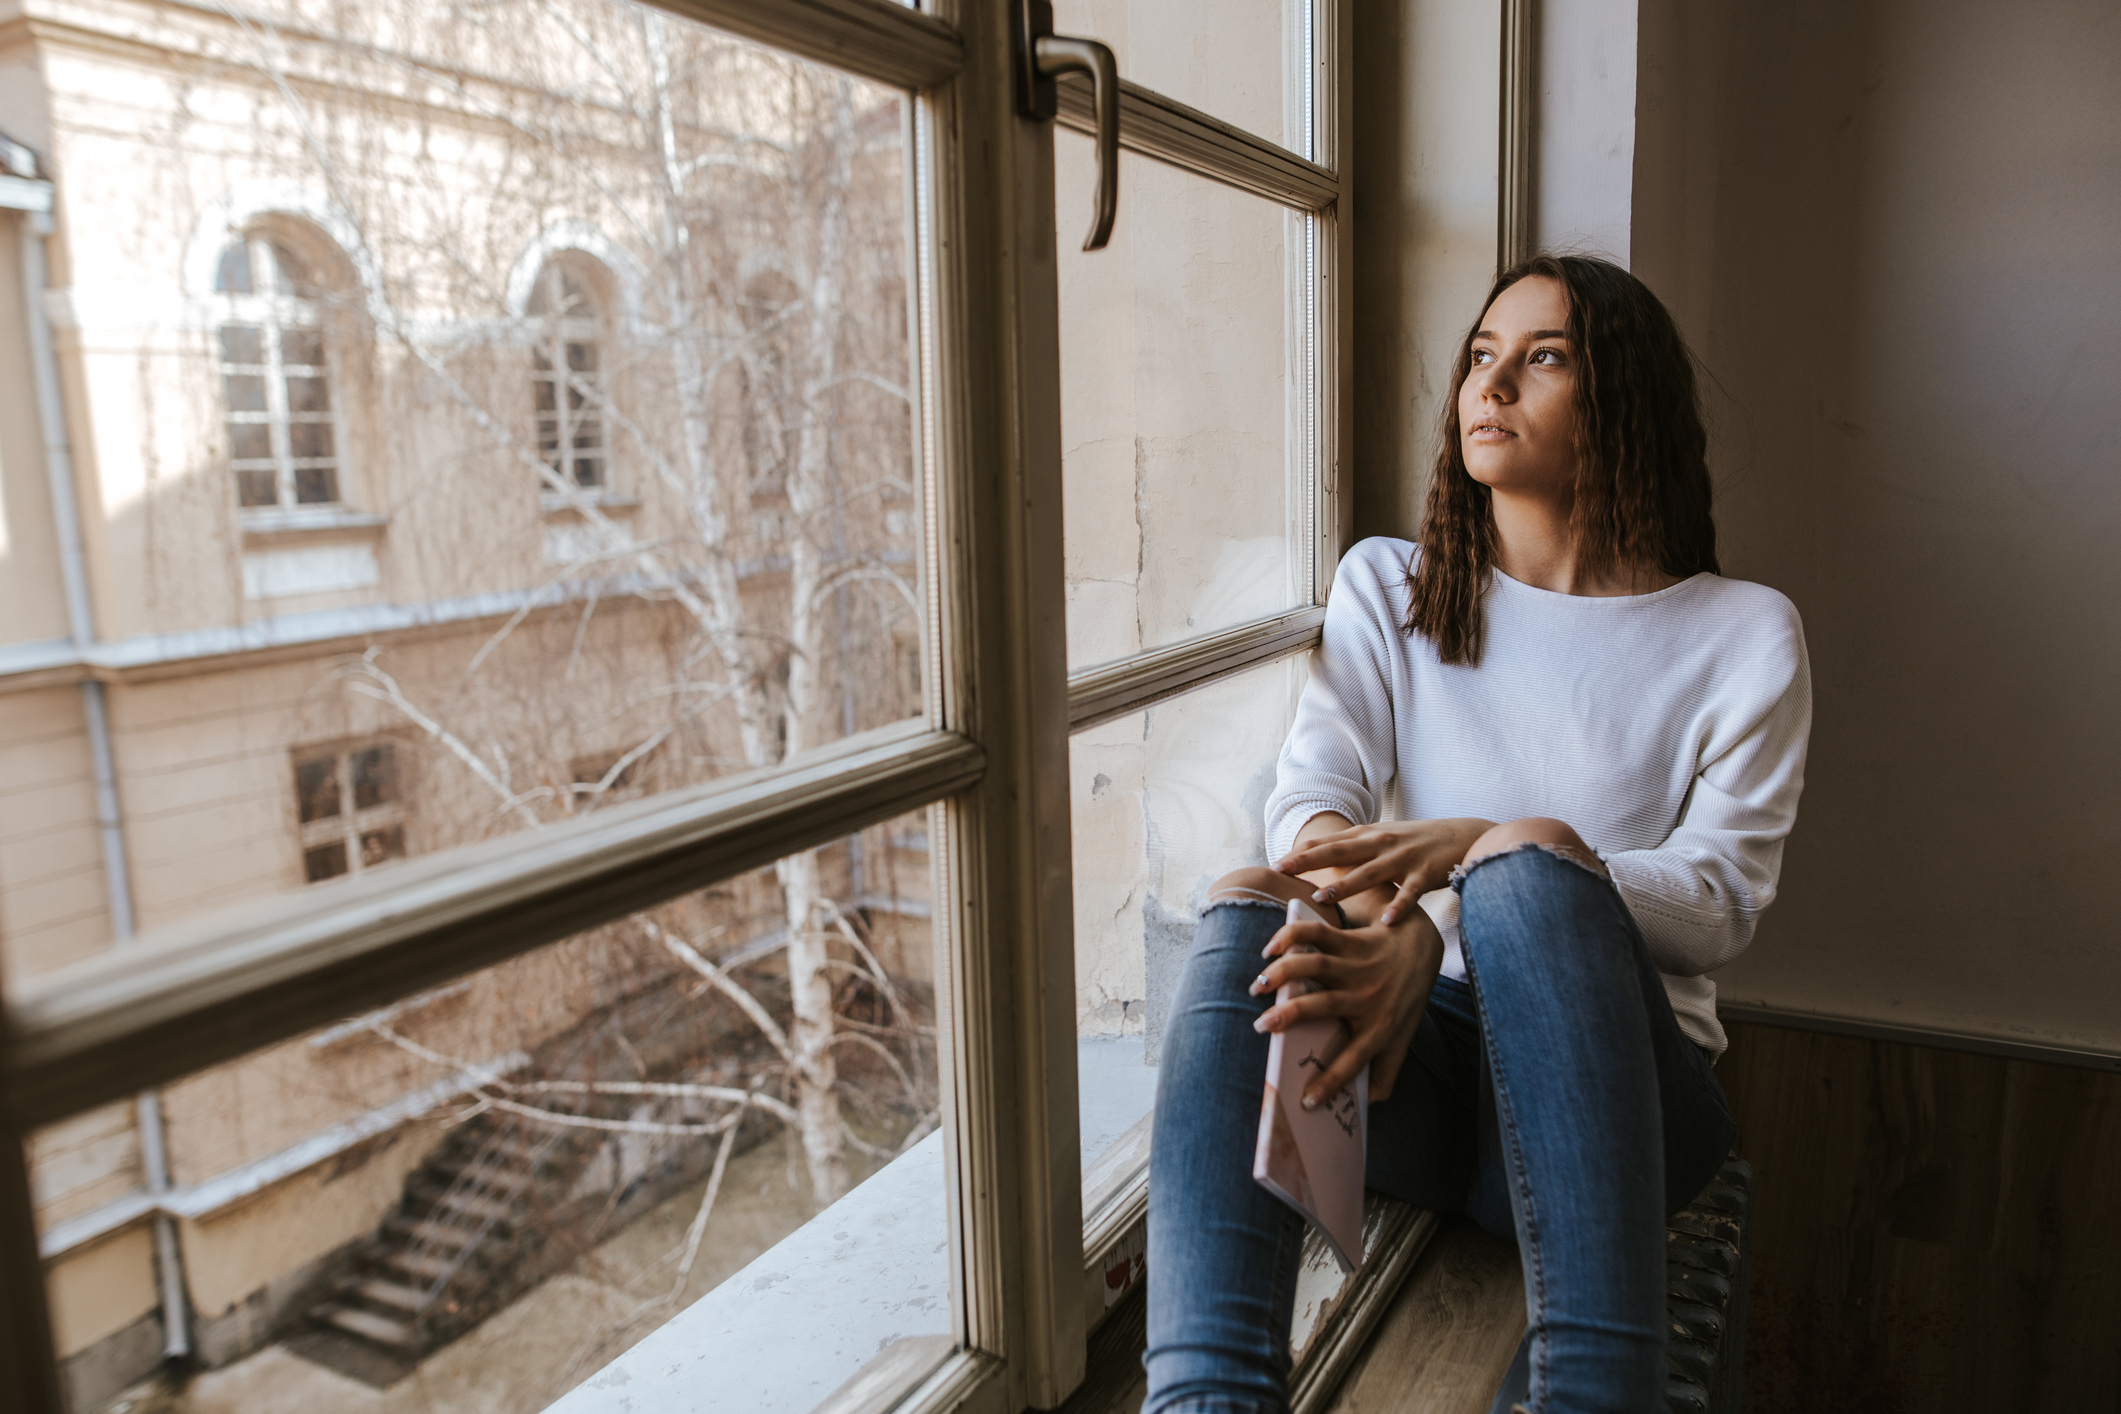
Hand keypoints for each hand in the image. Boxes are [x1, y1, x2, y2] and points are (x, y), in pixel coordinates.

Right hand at [1248, 906, 1443, 1104]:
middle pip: (1323, 1005)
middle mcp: (1368, 997)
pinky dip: (1291, 936)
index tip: (1305, 1101)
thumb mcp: (1402, 1038)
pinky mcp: (1350, 940)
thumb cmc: (1405, 999)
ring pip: (1315, 965)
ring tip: (1258, 987)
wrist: (1421, 948)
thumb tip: (1368, 1105)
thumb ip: (1387, 1072)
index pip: (1355, 1061)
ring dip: (1282, 973)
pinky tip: (1271, 950)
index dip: (1331, 1083)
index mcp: (1380, 1028)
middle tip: (1259, 1026)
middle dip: (1289, 1016)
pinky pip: (1318, 934)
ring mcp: (1358, 966)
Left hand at [1275, 817, 1493, 926]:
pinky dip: (1398, 907)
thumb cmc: (1414, 842)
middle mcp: (1381, 844)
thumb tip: (1312, 859)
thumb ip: (1350, 848)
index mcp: (1368, 836)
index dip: (1301, 853)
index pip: (1329, 843)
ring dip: (1345, 885)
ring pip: (1369, 873)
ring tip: (1322, 897)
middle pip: (1340, 852)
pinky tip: (1386, 922)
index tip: (1276, 865)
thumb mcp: (1380, 838)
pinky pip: (1410, 894)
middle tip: (1283, 871)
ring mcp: (1403, 858)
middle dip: (1310, 862)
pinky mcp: (1425, 874)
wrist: (1462, 836)